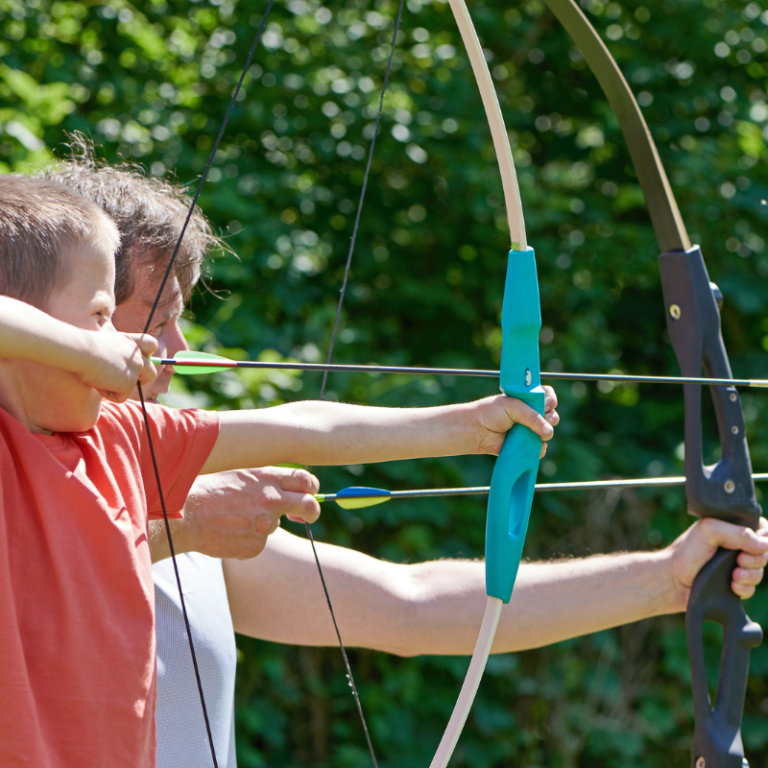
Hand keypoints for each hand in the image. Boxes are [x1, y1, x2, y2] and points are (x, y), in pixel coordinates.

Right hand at [79, 331, 157, 402]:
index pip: (151, 345)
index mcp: (131, 342)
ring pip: (137, 385)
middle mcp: (137, 355)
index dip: (148, 354)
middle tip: (122, 381)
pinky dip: (108, 394)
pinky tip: (97, 383)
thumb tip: (117, 368)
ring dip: (122, 388)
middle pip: (152, 371)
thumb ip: (117, 353)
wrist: (78, 350)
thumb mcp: (105, 344)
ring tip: (101, 380)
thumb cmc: (83, 346)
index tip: (141, 360)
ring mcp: (136, 369)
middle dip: (141, 379)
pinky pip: (121, 397)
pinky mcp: (129, 383)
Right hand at [151, 467, 320, 561]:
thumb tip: (286, 485)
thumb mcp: (240, 473)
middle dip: (312, 511)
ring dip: (263, 523)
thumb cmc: (209, 490)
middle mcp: (271, 500)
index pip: (306, 480)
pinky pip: (260, 542)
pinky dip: (249, 539)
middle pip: (309, 506)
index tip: (310, 492)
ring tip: (235, 518)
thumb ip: (265, 479)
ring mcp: (265, 524)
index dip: (311, 487)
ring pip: (275, 525)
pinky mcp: (256, 545)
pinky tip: (230, 531)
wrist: (185, 515)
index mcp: (267, 478)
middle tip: (307, 515)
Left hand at [474, 386, 558, 457]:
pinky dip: (540, 448)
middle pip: (552, 415)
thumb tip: (548, 432)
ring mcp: (528, 430)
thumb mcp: (513, 407)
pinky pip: (539, 448)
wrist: (476, 430)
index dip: (551, 400)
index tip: (547, 405)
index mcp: (527, 399)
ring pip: (548, 432)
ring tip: (539, 434)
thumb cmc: (491, 413)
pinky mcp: (524, 445)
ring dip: (547, 433)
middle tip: (546, 420)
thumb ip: (532, 417)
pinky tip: (535, 446)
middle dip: (552, 418)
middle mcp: (530, 414)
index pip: (548, 396)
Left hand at [666, 516, 767, 608]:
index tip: (757, 544)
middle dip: (756, 558)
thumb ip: (738, 532)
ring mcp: (735, 566)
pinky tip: (732, 586)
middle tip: (738, 560)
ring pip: (760, 571)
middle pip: (764, 552)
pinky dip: (745, 588)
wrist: (673, 580)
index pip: (760, 528)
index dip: (765, 537)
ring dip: (750, 575)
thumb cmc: (686, 552)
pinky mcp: (734, 584)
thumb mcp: (709, 531)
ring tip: (734, 575)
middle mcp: (734, 546)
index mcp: (729, 528)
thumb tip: (765, 544)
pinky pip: (752, 588)